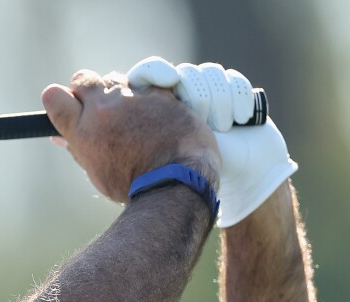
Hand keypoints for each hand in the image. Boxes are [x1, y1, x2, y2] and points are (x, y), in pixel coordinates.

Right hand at [43, 69, 219, 203]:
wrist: (178, 180)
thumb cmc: (133, 183)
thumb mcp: (97, 170)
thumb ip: (77, 147)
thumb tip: (58, 136)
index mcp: (83, 131)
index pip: (55, 97)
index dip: (60, 99)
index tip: (71, 106)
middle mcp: (104, 108)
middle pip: (84, 79)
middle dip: (87, 88)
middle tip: (99, 107)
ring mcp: (133, 97)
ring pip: (116, 79)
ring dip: (118, 91)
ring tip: (131, 113)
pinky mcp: (160, 93)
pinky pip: (146, 84)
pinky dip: (147, 96)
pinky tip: (155, 114)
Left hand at [126, 57, 297, 226]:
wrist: (230, 181)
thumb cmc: (179, 174)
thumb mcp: (143, 155)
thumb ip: (128, 130)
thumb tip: (110, 104)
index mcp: (151, 107)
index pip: (147, 71)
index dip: (155, 71)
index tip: (169, 82)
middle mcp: (177, 96)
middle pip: (186, 73)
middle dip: (197, 99)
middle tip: (203, 124)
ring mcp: (205, 95)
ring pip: (211, 74)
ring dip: (219, 104)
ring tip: (221, 128)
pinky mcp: (233, 95)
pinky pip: (235, 82)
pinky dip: (240, 101)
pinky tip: (240, 121)